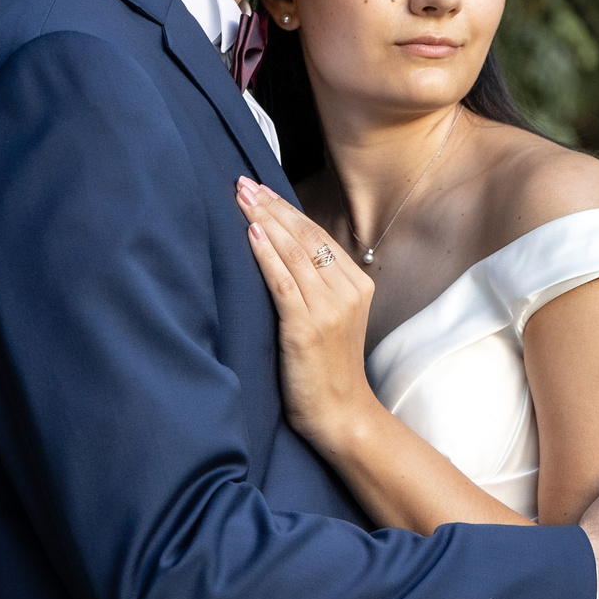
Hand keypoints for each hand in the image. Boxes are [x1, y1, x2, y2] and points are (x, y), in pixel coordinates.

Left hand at [237, 178, 381, 443]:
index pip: (317, 236)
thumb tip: (284, 250)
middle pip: (305, 237)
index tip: (260, 188)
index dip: (287, 209)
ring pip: (293, 253)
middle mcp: (346, 292)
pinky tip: (252, 234)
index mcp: (357, 285)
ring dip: (264, 221)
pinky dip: (266, 256)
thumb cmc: (329, 369)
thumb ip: (319, 286)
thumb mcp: (333, 319)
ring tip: (241, 199)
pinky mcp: (306, 328)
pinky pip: (283, 283)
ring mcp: (328, 309)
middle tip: (242, 183)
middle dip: (272, 206)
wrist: (341, 414)